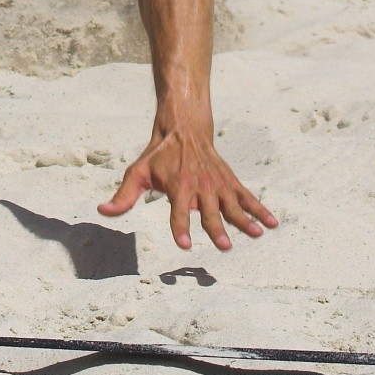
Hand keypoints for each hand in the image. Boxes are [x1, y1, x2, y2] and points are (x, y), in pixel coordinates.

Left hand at [98, 120, 277, 251]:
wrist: (183, 129)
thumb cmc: (157, 156)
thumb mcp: (137, 172)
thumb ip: (123, 196)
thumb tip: (102, 212)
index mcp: (177, 186)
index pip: (177, 212)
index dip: (179, 227)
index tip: (183, 244)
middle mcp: (199, 186)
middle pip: (209, 211)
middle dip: (216, 228)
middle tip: (225, 246)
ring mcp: (217, 184)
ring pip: (232, 205)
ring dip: (245, 220)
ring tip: (257, 234)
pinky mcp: (229, 181)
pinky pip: (246, 197)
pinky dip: (260, 209)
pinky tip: (273, 223)